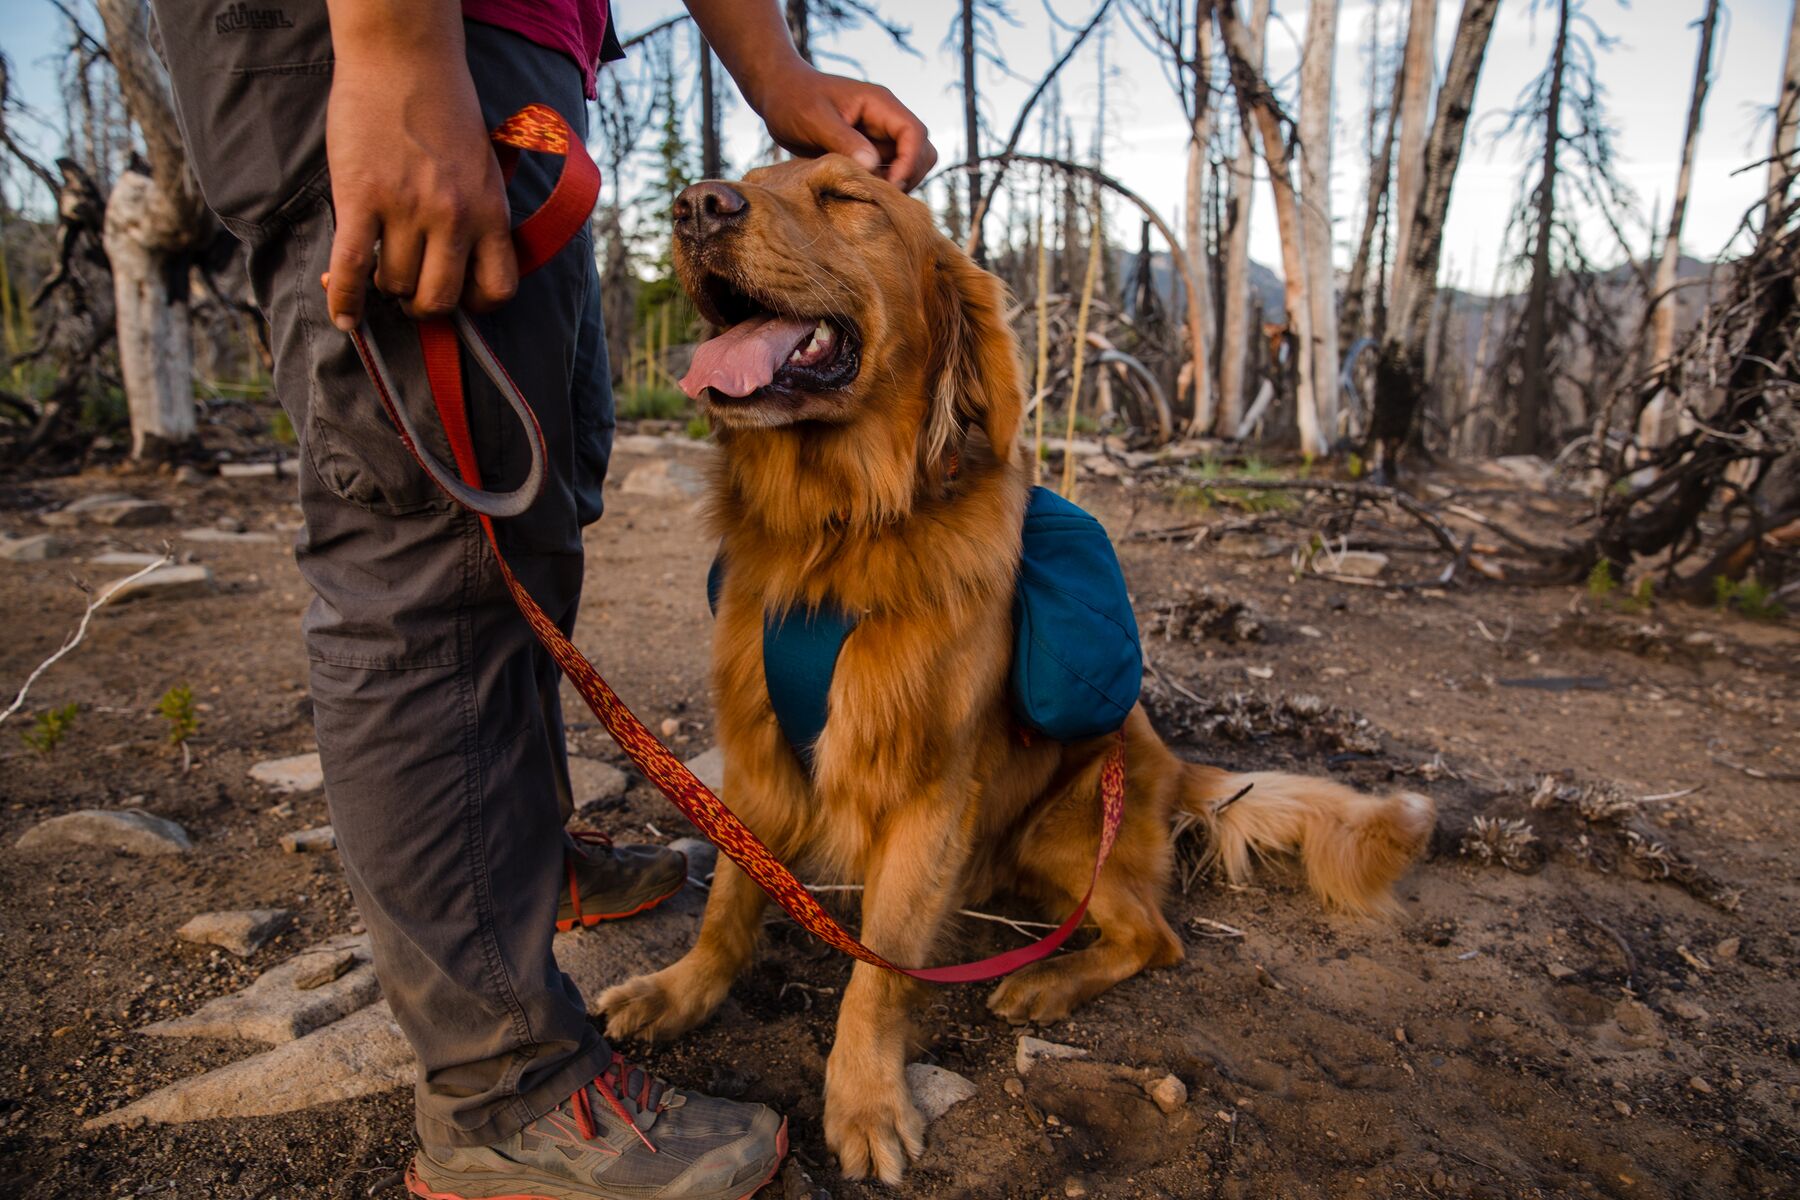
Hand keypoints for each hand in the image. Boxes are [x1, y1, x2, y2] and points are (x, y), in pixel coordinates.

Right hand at [323, 45, 516, 329]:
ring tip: (378, 268)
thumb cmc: (444, 111)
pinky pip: (352, 267)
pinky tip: (343, 316)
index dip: (475, 304)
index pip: (498, 288)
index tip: (458, 298)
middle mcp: (455, 217)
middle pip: (440, 298)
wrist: (403, 60)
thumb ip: (476, 215)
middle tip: (408, 291)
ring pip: (395, 283)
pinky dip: (344, 299)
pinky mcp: (362, 197)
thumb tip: (455, 263)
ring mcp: (408, 208)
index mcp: (491, 211)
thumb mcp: (483, 169)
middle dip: (422, 305)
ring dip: (383, 286)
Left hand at [749, 64, 936, 191]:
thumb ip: (843, 140)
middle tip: (878, 193)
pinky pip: (887, 173)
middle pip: (922, 151)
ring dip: (896, 184)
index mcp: (880, 104)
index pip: (914, 133)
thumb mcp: (814, 118)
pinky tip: (857, 191)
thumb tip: (872, 166)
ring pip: (909, 165)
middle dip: (908, 175)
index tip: (890, 184)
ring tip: (865, 193)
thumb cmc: (793, 99)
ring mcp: (879, 137)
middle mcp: (886, 120)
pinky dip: (880, 186)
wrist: (779, 93)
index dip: (909, 161)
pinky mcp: (867, 152)